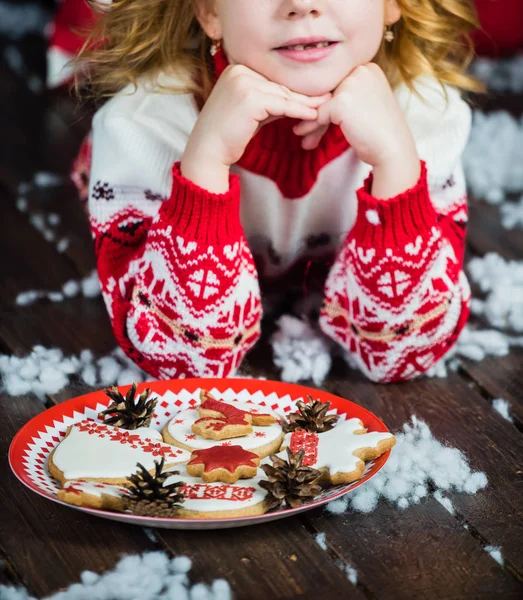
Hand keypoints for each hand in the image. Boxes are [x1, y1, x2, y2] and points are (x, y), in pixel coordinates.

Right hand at [182, 64, 330, 191]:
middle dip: (303, 95)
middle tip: (327, 98)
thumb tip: (297, 99)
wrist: (208, 151)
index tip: (316, 95)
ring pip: (283, 94)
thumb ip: (270, 101)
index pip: (273, 80)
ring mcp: (244, 81)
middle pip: (279, 85)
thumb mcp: (252, 112)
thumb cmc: (229, 135)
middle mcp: (239, 70)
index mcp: (237, 68)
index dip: (294, 91)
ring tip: (326, 107)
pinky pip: (283, 104)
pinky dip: (300, 110)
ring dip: (306, 103)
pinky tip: (314, 114)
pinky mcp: (251, 97)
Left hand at [293, 63, 416, 166]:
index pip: (337, 84)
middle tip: (304, 133)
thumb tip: (314, 106)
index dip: (325, 104)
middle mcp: (361, 70)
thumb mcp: (364, 107)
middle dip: (315, 114)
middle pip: (327, 92)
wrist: (393, 150)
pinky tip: (307, 140)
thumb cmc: (380, 134)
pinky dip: (312, 128)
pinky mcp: (341, 101)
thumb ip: (343, 100)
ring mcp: (351, 84)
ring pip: (320, 103)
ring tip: (302, 138)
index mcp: (368, 69)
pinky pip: (318, 114)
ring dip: (310, 123)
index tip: (317, 122)